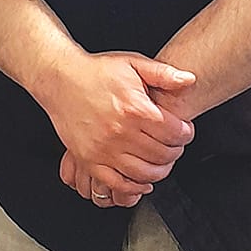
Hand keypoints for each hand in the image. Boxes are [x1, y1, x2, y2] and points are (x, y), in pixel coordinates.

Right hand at [44, 52, 194, 203]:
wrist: (61, 80)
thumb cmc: (96, 72)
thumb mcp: (133, 63)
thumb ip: (164, 73)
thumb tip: (190, 79)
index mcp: (134, 108)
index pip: (173, 132)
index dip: (185, 134)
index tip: (184, 131)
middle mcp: (120, 132)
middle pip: (162, 154)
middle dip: (175, 151)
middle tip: (175, 145)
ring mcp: (104, 150)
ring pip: (144, 173)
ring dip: (160, 171)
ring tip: (161, 161)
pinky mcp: (90, 160)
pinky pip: (118, 184)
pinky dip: (135, 187)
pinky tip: (142, 181)